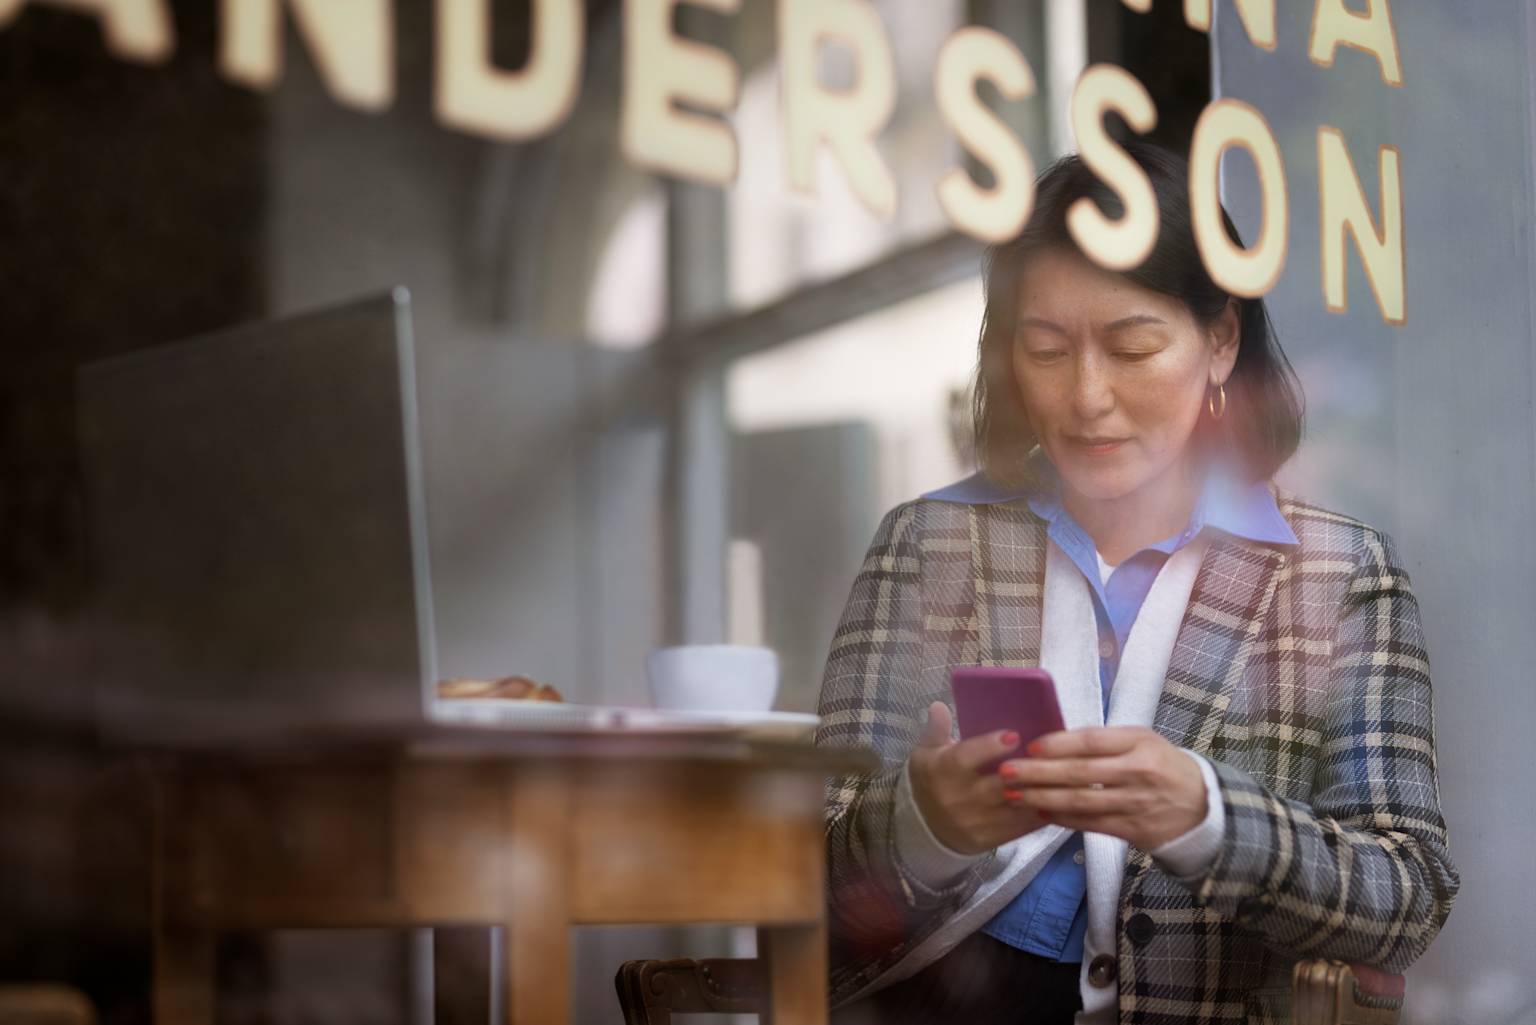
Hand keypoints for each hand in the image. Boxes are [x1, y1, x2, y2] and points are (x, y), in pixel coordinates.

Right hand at [908, 701, 1049, 854]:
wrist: (925, 827)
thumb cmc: (932, 781)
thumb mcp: (925, 752)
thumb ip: (936, 729)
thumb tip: (939, 706)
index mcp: (942, 771)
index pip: (965, 758)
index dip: (989, 747)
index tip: (1014, 735)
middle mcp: (958, 798)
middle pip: (996, 786)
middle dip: (1024, 773)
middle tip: (1049, 756)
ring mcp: (975, 822)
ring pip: (1013, 807)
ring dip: (1039, 793)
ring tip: (1061, 776)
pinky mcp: (989, 840)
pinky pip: (1019, 827)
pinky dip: (1039, 813)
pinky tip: (1056, 798)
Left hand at [998, 726, 1207, 849]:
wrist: (1202, 805)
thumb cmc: (1161, 764)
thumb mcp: (1142, 740)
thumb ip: (1105, 740)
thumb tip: (1055, 740)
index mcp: (1138, 743)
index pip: (1092, 741)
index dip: (1058, 744)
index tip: (1030, 746)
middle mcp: (1136, 772)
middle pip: (1080, 773)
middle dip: (1038, 773)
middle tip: (1006, 772)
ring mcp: (1134, 803)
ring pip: (1081, 801)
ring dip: (1043, 798)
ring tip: (1014, 795)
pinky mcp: (1133, 830)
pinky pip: (1090, 824)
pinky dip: (1062, 819)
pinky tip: (1040, 812)